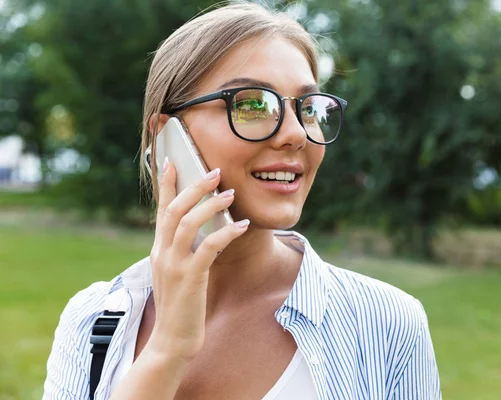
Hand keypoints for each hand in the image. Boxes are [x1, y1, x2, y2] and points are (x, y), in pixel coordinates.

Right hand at [147, 157, 248, 361]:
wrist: (172, 341)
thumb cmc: (180, 306)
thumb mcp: (175, 273)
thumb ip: (181, 250)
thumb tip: (199, 229)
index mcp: (159, 249)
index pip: (161, 209)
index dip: (166, 184)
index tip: (171, 161)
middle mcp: (162, 253)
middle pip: (175, 209)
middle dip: (194, 187)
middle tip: (215, 171)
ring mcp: (174, 265)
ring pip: (188, 223)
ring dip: (211, 205)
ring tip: (231, 194)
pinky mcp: (190, 278)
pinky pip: (208, 247)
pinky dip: (226, 233)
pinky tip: (241, 226)